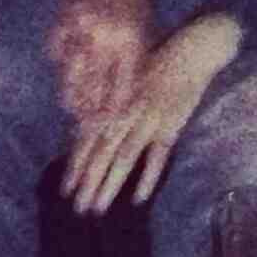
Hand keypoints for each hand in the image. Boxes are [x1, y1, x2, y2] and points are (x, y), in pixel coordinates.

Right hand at [46, 0, 153, 119]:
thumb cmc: (137, 4)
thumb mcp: (146, 33)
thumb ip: (137, 65)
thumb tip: (127, 102)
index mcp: (132, 44)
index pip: (121, 90)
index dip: (114, 112)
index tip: (110, 125)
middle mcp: (106, 39)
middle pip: (94, 87)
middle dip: (90, 110)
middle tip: (87, 124)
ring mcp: (83, 29)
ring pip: (71, 72)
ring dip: (71, 93)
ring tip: (71, 107)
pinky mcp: (65, 18)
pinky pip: (57, 48)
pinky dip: (59, 61)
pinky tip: (63, 71)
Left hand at [61, 15, 241, 213]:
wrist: (192, 49)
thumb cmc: (157, 58)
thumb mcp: (126, 75)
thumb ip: (109, 101)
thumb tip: (85, 126)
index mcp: (113, 99)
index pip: (88, 137)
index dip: (76, 163)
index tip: (65, 188)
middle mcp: (125, 110)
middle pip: (102, 151)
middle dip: (88, 180)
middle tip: (76, 208)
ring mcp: (148, 118)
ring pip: (124, 155)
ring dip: (110, 183)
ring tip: (98, 208)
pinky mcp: (172, 124)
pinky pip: (159, 154)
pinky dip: (149, 176)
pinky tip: (138, 198)